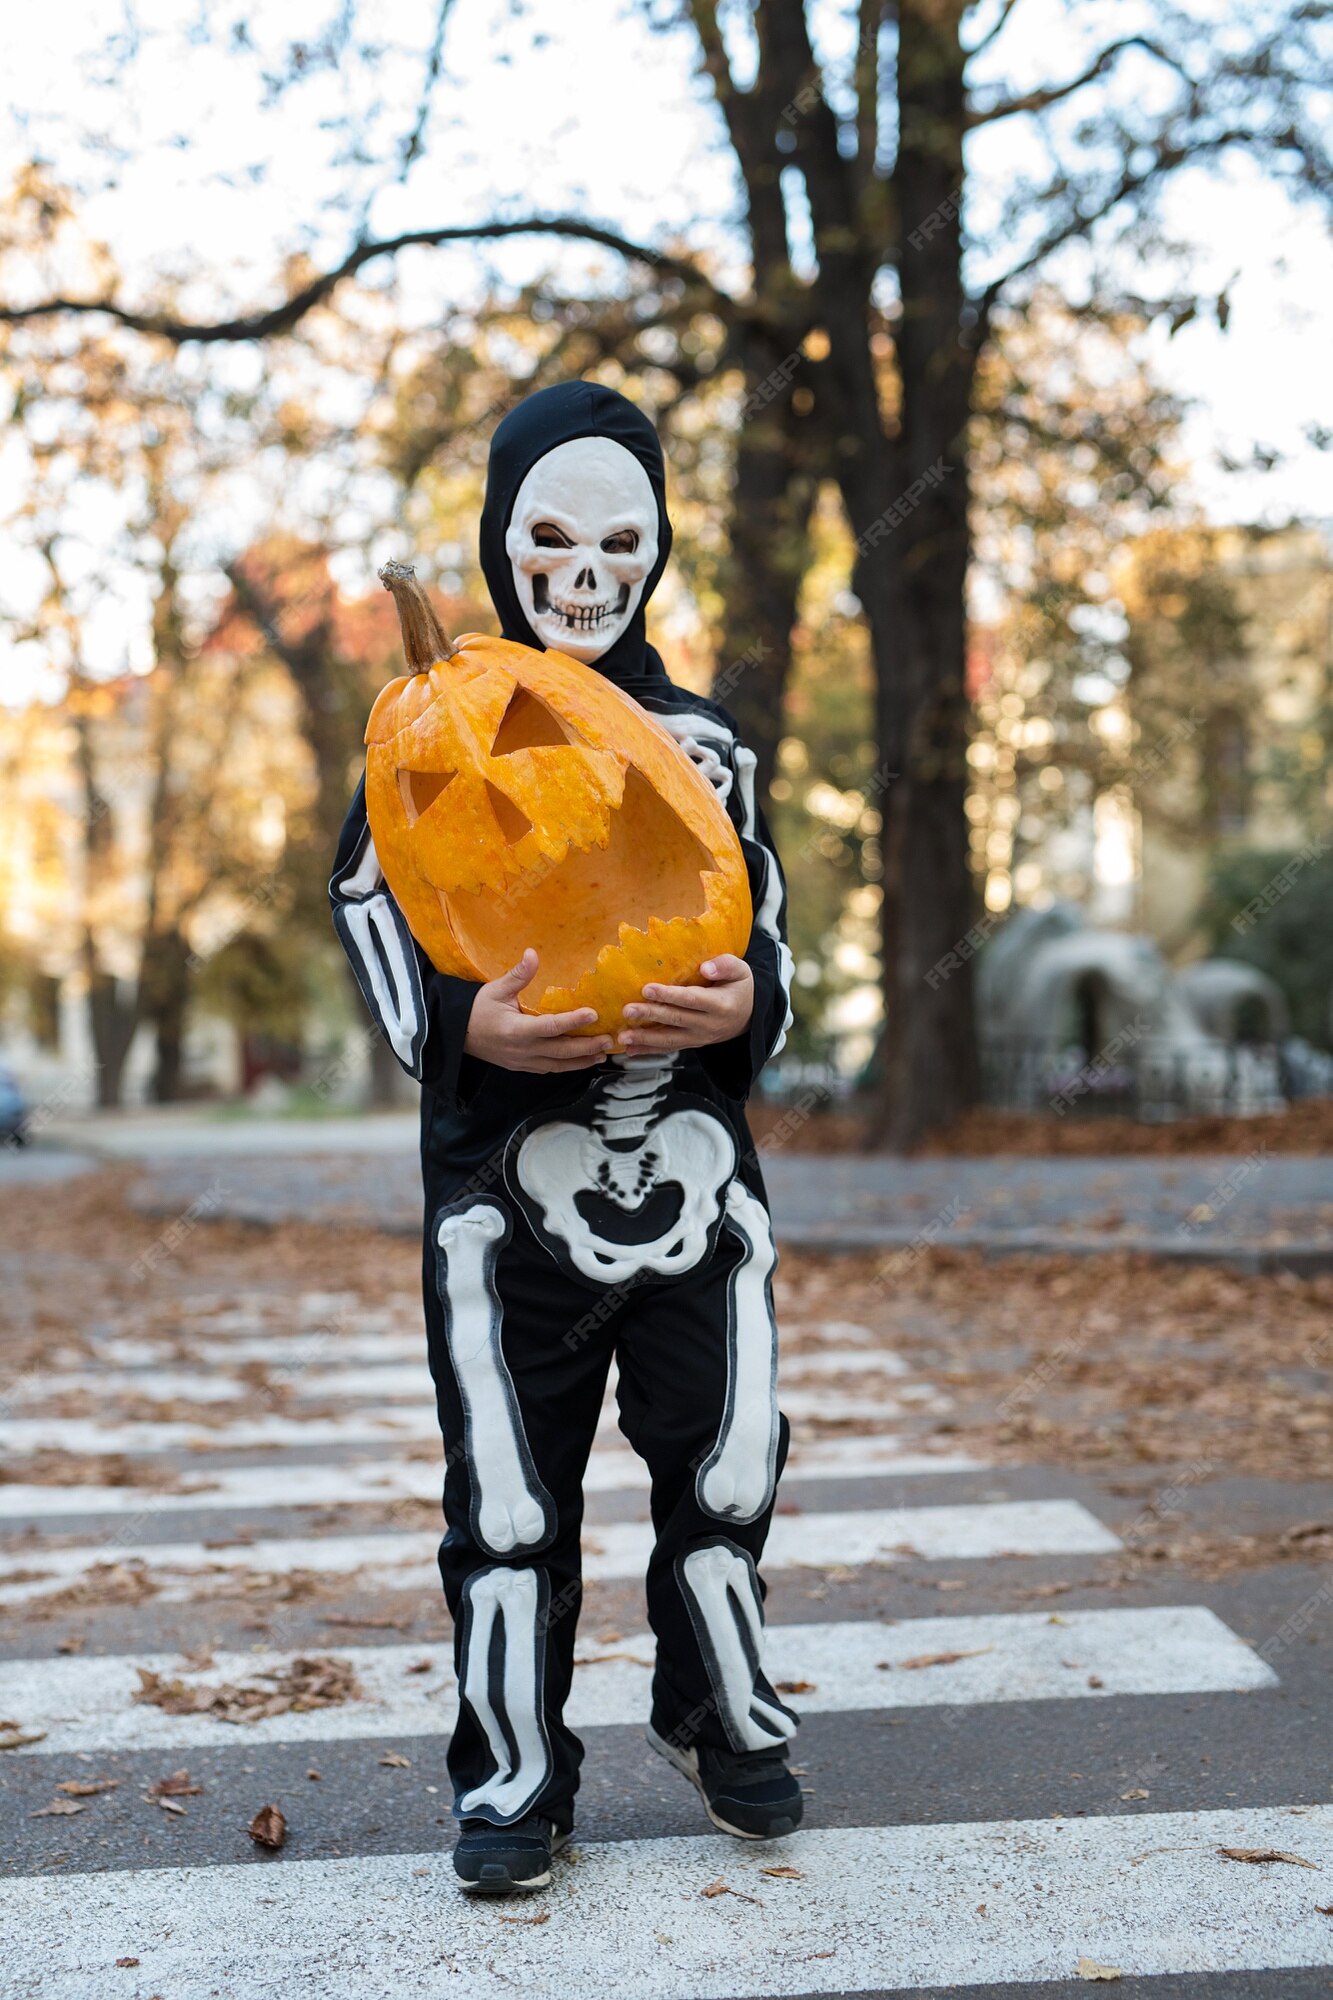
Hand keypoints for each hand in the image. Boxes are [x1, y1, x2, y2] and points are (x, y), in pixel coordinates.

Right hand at [464, 950, 612, 1073]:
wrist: (457, 1035)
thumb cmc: (477, 1010)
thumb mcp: (495, 989)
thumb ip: (518, 974)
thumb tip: (533, 953)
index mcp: (516, 1030)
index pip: (550, 1027)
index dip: (573, 1021)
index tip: (594, 1014)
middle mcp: (523, 1050)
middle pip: (561, 1052)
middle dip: (587, 1047)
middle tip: (609, 1039)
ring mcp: (523, 1062)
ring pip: (559, 1066)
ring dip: (582, 1061)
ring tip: (603, 1054)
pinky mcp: (523, 1067)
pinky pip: (549, 1070)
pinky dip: (567, 1067)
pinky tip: (582, 1061)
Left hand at [618, 954, 753, 1053]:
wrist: (748, 1017)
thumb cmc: (739, 988)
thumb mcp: (741, 971)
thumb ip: (726, 965)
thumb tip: (705, 967)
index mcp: (721, 1005)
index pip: (692, 999)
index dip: (669, 995)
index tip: (647, 989)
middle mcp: (709, 1024)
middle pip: (676, 1020)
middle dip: (650, 1016)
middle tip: (627, 1010)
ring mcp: (699, 1038)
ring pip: (670, 1040)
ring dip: (645, 1039)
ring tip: (623, 1037)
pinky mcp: (692, 1044)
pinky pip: (669, 1048)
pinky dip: (648, 1050)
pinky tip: (630, 1049)